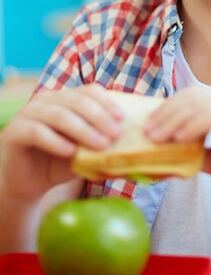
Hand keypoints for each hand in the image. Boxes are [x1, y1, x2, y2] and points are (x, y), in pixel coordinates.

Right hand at [0, 84, 123, 200]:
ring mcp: (29, 113)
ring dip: (83, 129)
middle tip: (117, 134)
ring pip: (59, 115)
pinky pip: (37, 132)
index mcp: (66, 98)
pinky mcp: (14, 132)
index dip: (107, 102)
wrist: (28, 182)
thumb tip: (132, 139)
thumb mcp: (84, 149)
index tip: (123, 118)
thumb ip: (100, 139)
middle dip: (99, 117)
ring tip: (101, 145)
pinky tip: (71, 152)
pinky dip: (56, 141)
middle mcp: (47, 100)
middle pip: (76, 101)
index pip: (89, 91)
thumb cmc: (60, 161)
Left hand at [144, 86, 210, 196]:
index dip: (168, 107)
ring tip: (156, 137)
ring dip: (173, 120)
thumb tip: (161, 155)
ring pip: (200, 104)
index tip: (148, 124)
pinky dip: (192, 126)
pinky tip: (178, 139)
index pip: (193, 96)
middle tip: (146, 131)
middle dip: (165, 113)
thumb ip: (193, 151)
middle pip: (192, 96)